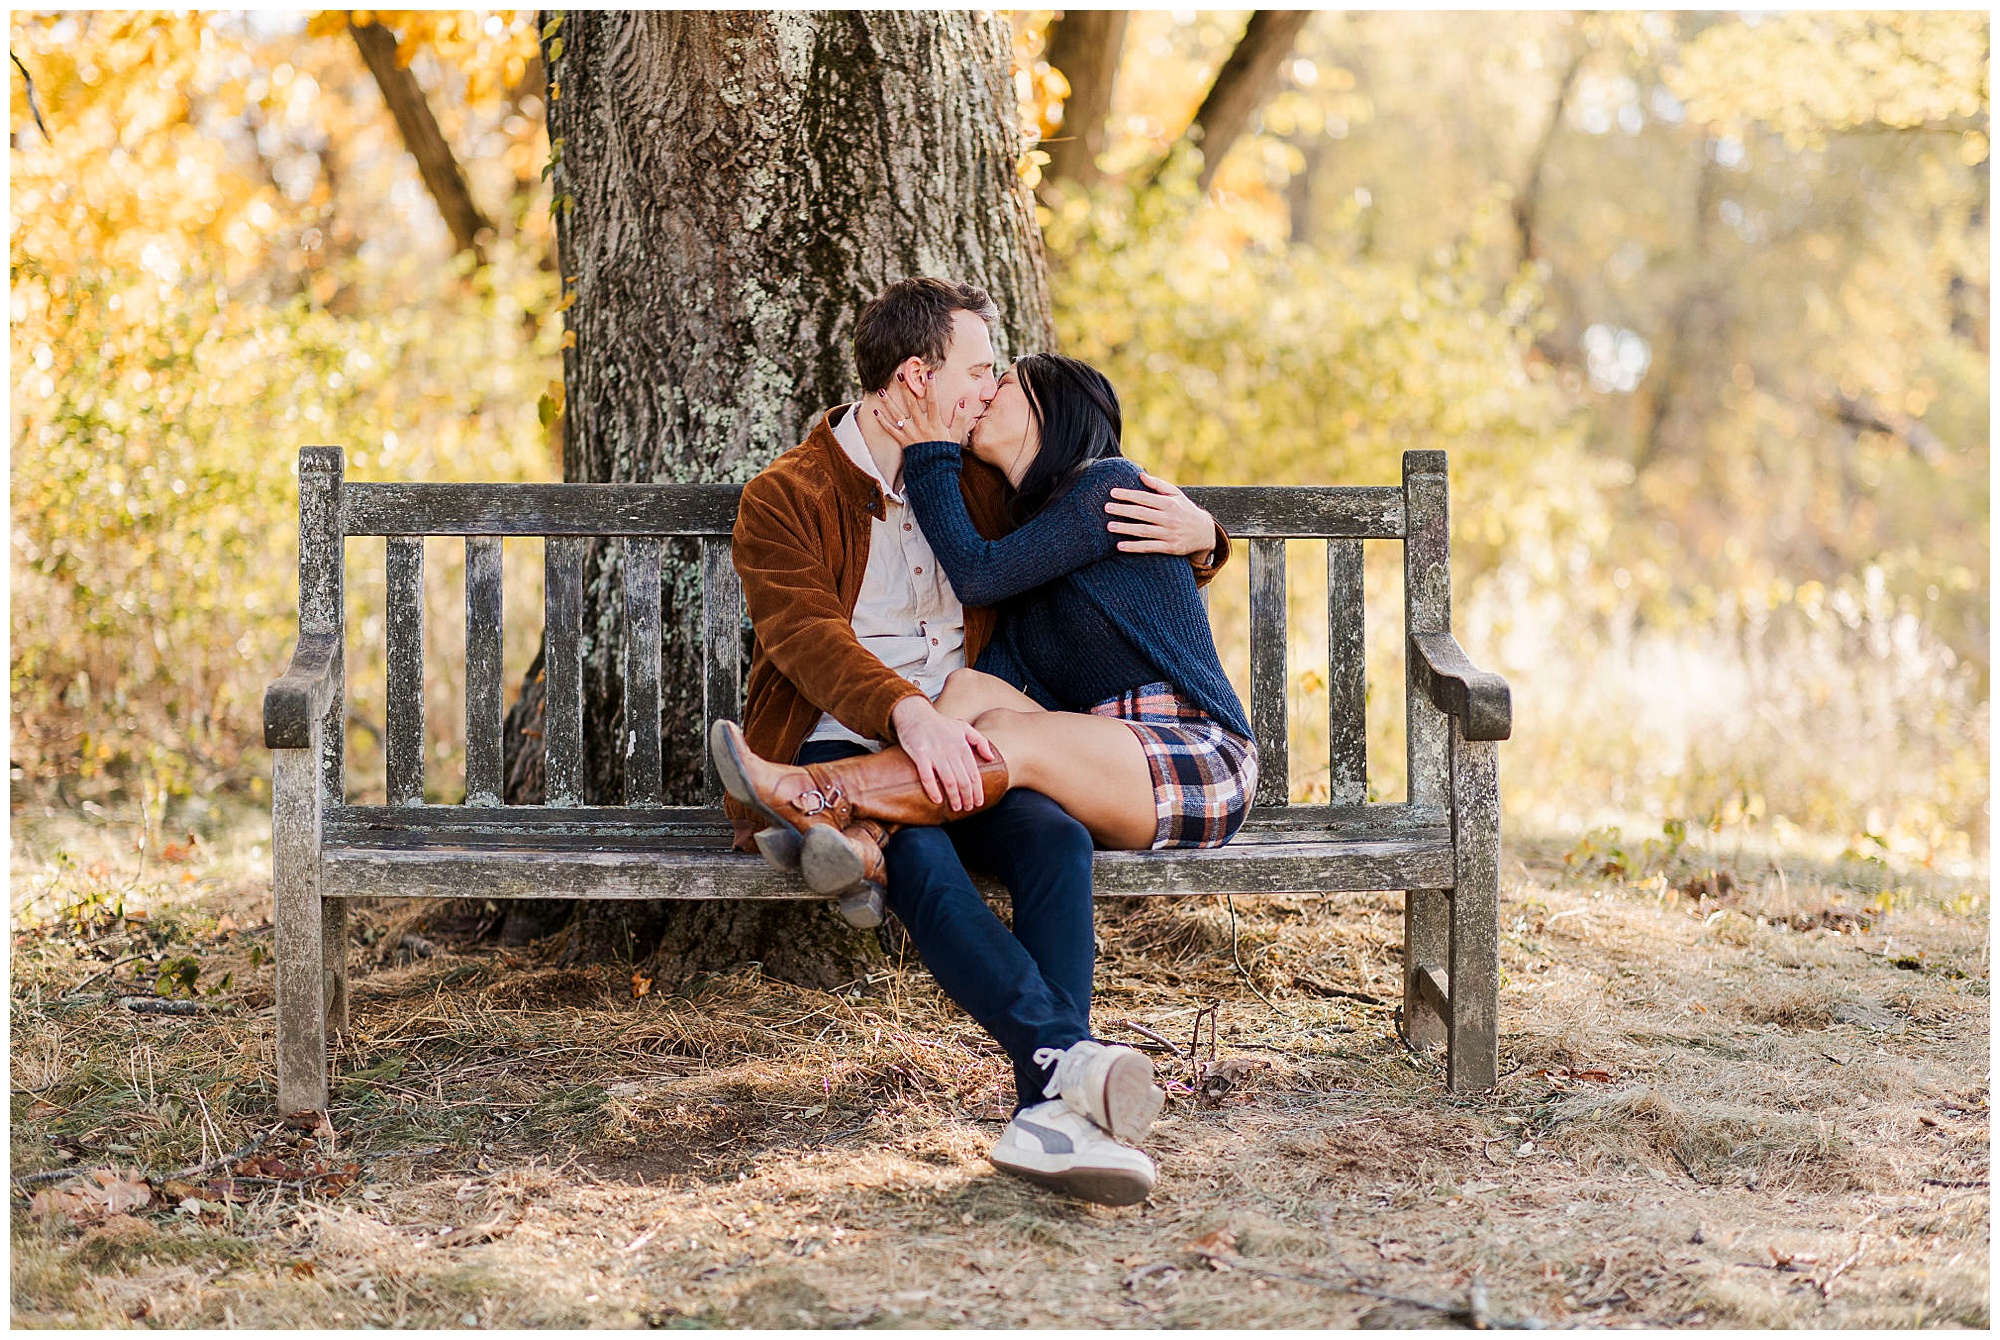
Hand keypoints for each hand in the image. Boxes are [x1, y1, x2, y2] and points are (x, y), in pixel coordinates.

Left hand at [873, 368, 971, 446]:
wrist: (934, 470)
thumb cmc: (946, 451)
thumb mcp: (957, 435)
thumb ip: (960, 418)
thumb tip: (963, 402)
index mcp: (934, 423)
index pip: (933, 401)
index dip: (931, 387)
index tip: (928, 374)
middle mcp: (921, 426)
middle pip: (911, 404)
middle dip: (905, 388)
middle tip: (899, 375)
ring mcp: (910, 433)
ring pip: (897, 414)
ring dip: (888, 402)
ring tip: (880, 390)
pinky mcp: (902, 440)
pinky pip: (890, 430)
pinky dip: (882, 421)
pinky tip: (875, 411)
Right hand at [890, 694, 998, 811]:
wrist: (915, 714)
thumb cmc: (940, 724)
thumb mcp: (964, 727)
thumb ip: (980, 741)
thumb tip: (991, 758)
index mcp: (962, 745)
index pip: (974, 773)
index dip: (978, 791)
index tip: (979, 803)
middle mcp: (951, 750)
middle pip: (963, 780)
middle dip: (968, 797)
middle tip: (968, 808)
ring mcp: (935, 753)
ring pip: (949, 781)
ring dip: (954, 797)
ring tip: (956, 808)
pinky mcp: (919, 754)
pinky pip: (927, 776)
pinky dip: (933, 790)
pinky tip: (938, 800)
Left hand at [1106, 471, 1215, 561]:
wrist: (1205, 533)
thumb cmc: (1185, 510)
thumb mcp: (1176, 495)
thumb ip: (1158, 485)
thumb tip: (1140, 475)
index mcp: (1169, 503)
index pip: (1145, 498)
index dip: (1128, 495)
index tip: (1112, 493)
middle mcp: (1169, 518)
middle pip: (1142, 513)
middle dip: (1123, 510)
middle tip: (1106, 507)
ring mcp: (1169, 534)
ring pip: (1143, 531)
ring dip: (1125, 528)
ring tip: (1109, 526)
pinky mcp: (1169, 548)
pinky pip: (1149, 547)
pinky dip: (1134, 547)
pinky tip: (1120, 546)